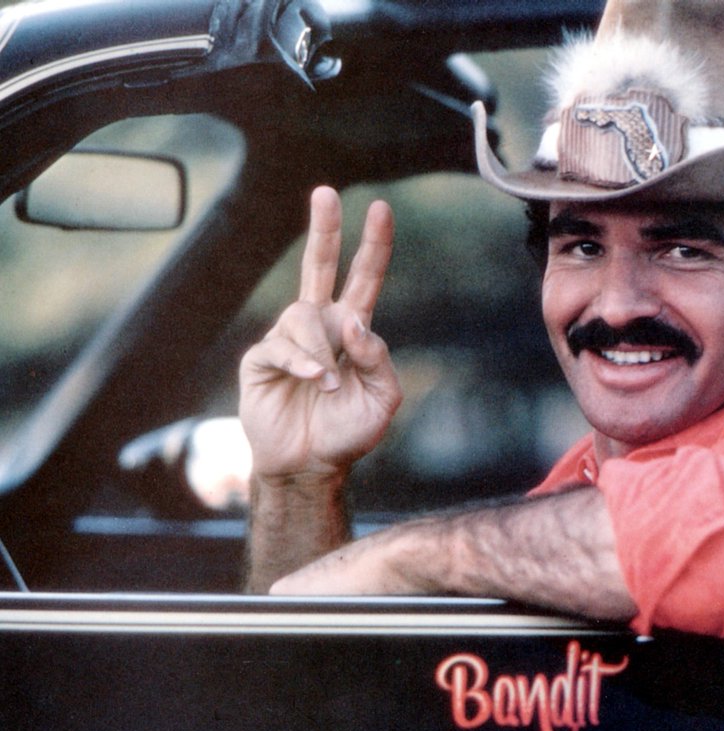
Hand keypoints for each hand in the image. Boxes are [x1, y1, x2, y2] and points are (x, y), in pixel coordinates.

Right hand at [238, 186, 402, 481]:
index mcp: (351, 330)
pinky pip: (281, 346)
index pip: (364, 279)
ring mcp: (288, 340)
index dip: (374, 246)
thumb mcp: (383, 398)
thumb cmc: (348, 432)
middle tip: (326, 191)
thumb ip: (377, 357)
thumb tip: (353, 320)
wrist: (311, 466)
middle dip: (323, 228)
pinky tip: (315, 382)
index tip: (382, 209)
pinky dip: (302, 363)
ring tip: (331, 387)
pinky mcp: (261, 359)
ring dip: (321, 351)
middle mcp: (319, 326)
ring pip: (303, 315)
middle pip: (319, 265)